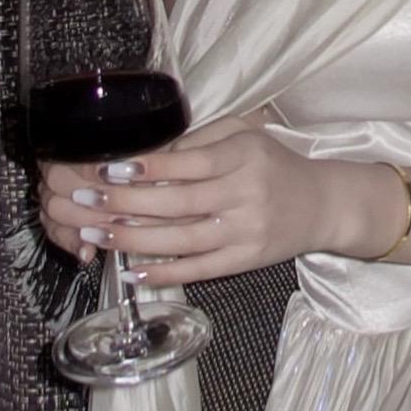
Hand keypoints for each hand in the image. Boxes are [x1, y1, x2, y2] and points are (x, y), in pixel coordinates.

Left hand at [37, 117, 344, 282]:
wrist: (323, 205)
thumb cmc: (275, 165)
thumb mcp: (246, 136)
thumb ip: (200, 141)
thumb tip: (147, 157)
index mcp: (244, 156)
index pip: (189, 163)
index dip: (147, 167)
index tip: (109, 168)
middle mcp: (247, 194)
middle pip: (179, 202)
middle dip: (126, 202)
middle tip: (87, 201)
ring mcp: (247, 231)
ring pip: (183, 239)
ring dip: (135, 240)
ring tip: (98, 235)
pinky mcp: (246, 260)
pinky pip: (200, 269)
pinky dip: (164, 273)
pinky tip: (132, 272)